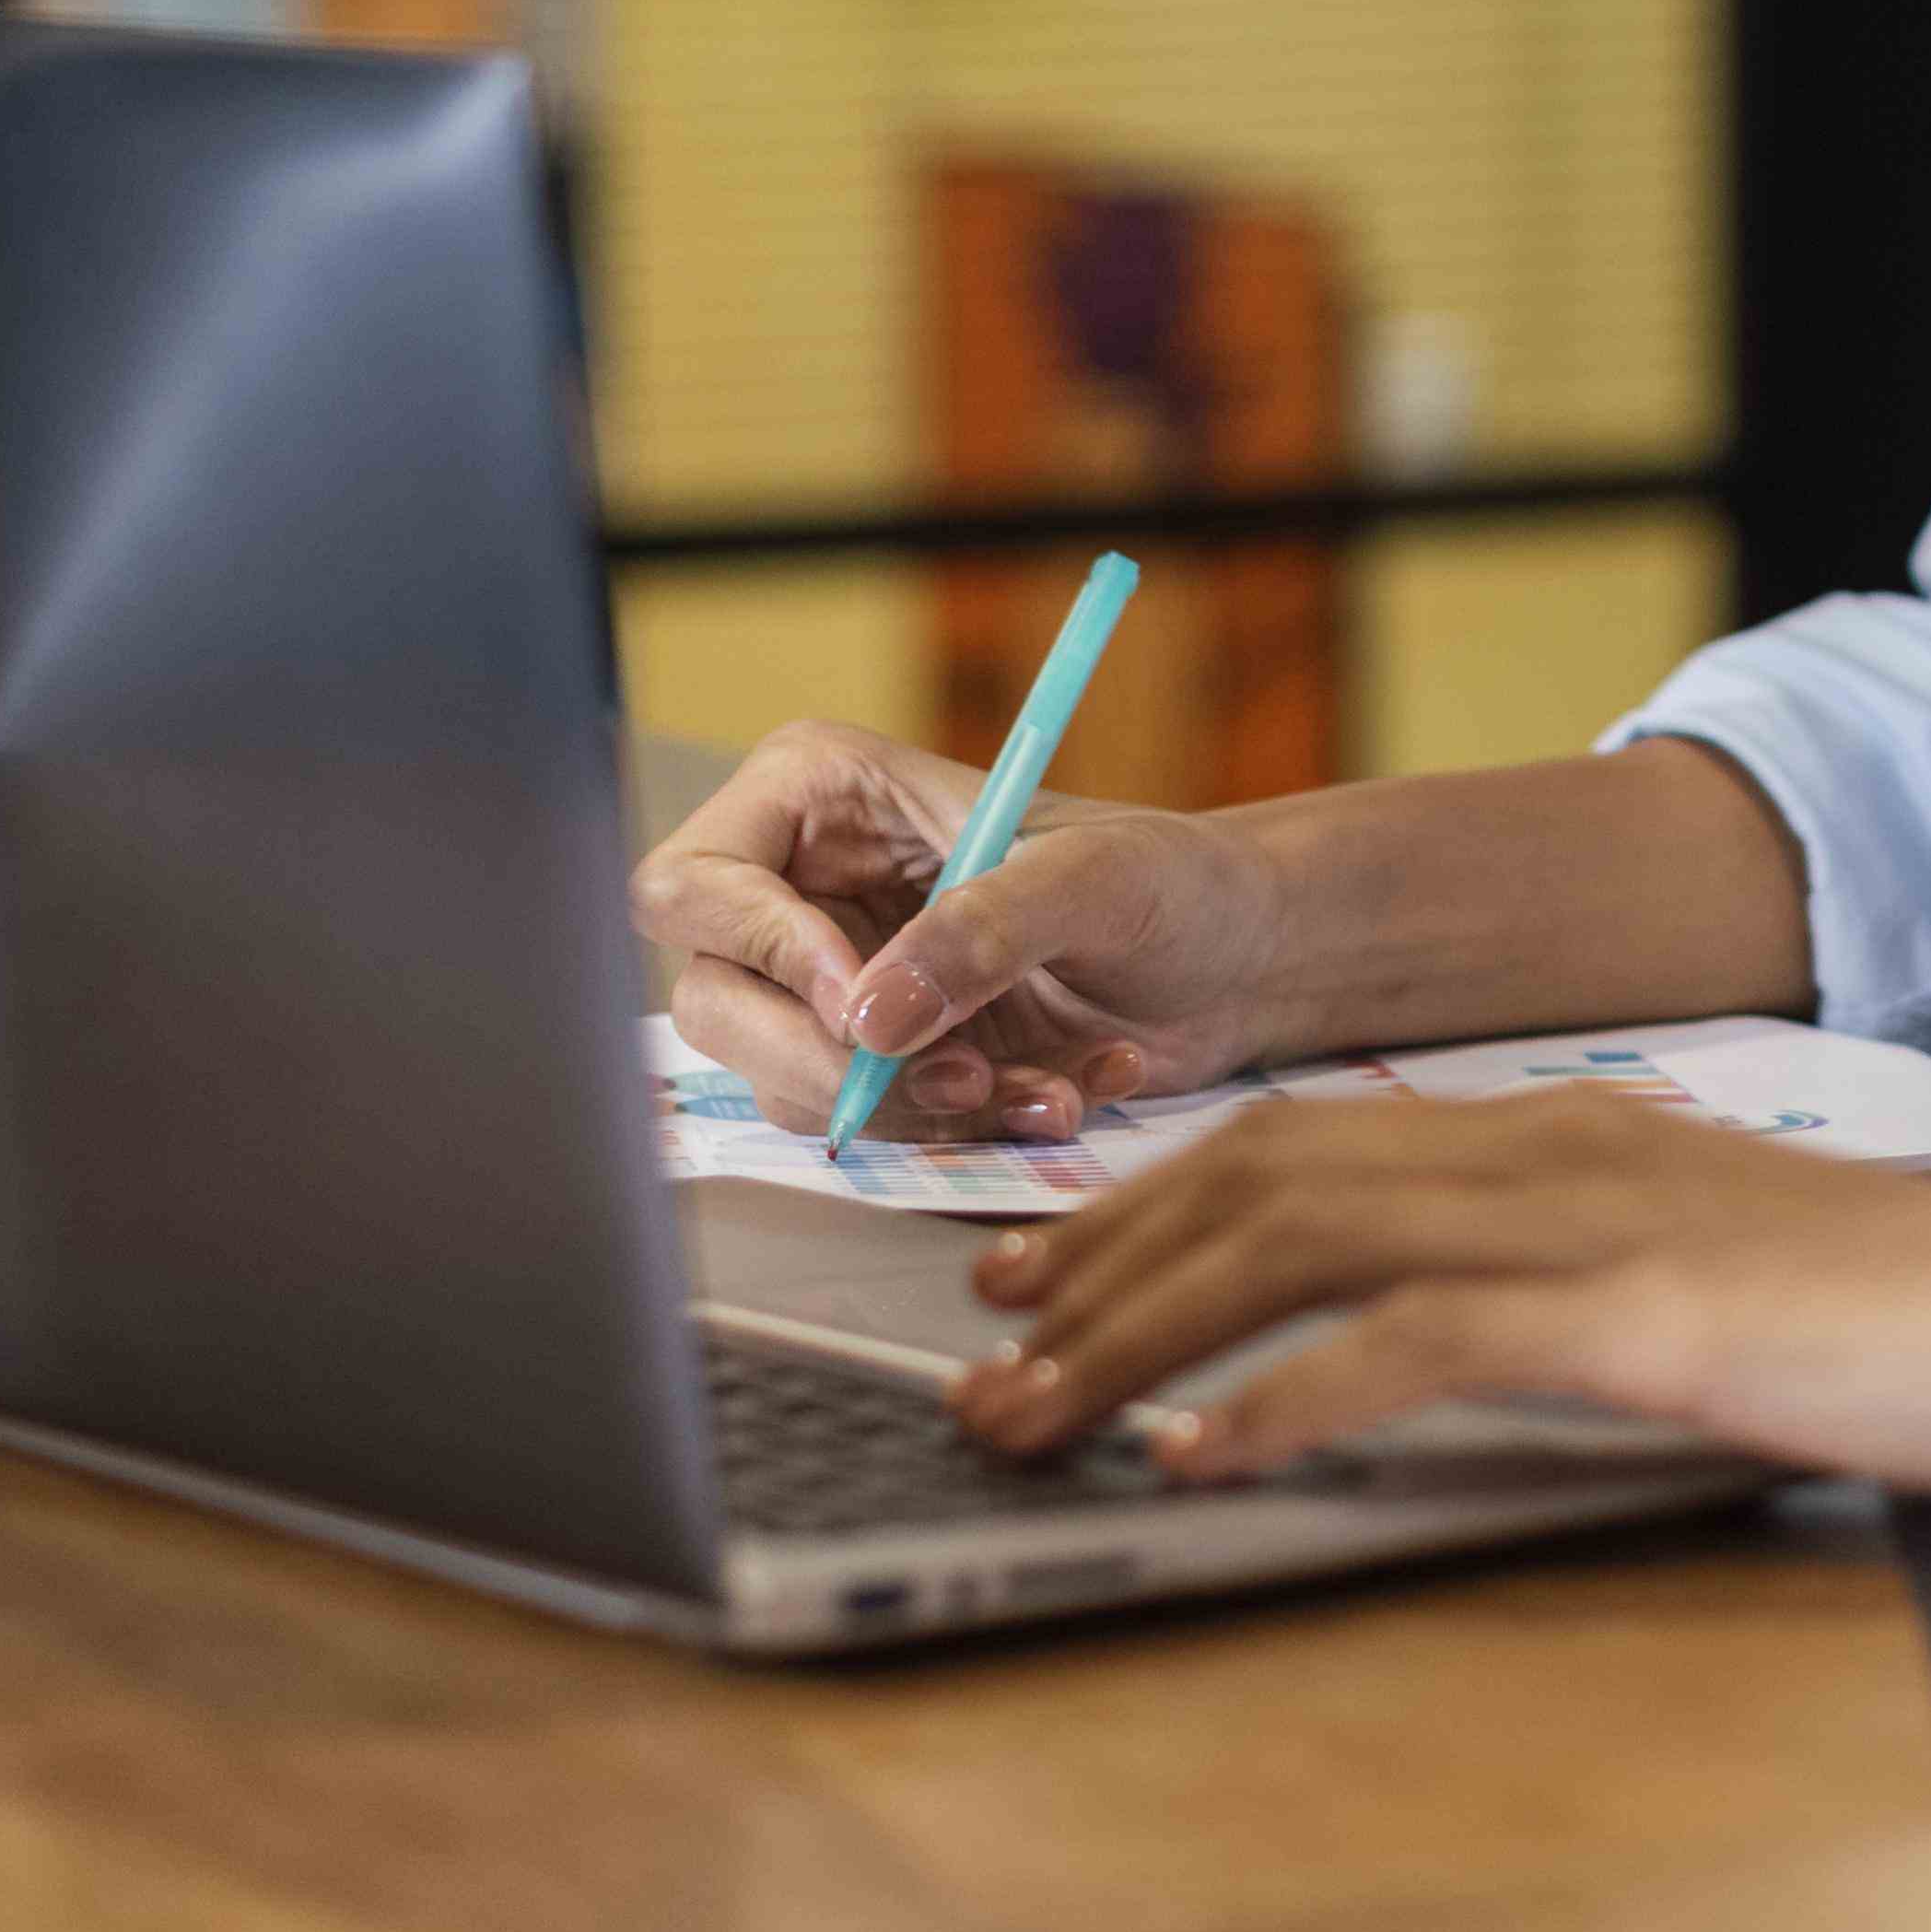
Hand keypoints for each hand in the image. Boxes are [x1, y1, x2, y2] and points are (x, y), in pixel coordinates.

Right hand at [630, 721, 1289, 1141]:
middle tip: (948, 1076)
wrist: (1234, 964)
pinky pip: (868, 1127)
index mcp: (821, 798)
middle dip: (828, 1060)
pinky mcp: (881, 1063)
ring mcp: (835, 984)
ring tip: (1029, 1084)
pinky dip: (957, 1133)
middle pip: (715, 999)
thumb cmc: (1171, 881)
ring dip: (911, 1107)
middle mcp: (804, 890)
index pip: (696, 881)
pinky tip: (1051, 1096)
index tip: (865, 1005)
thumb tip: (872, 1019)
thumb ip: (983, 930)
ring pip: (786, 1081)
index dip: (761, 949)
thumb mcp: (1095, 879)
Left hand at [943, 1096, 1930, 1499]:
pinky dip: (1281, 1400)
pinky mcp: (1641, 1311)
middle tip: (981, 1350)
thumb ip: (1587, 1282)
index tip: (1037, 1272)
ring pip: (1302, 1243)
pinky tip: (1199, 1461)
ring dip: (1143, 1333)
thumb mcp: (1720, 1284)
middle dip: (1100, 1265)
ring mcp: (1599, 1219)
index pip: (1309, 1143)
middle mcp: (1563, 1143)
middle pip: (1267, 1177)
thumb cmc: (1929, 1326)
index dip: (1151, 1204)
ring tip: (1031, 1415)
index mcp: (1576, 1130)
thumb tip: (1457, 1330)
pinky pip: (1416, 1341)